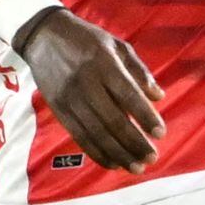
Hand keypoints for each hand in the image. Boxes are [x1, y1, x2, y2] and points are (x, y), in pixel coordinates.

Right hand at [19, 6, 165, 169]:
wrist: (44, 36)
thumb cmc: (87, 40)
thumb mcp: (117, 45)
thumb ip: (139, 70)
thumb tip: (159, 97)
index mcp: (104, 64)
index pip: (128, 95)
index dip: (145, 116)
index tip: (161, 134)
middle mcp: (87, 83)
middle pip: (113, 120)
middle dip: (134, 143)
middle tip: (152, 158)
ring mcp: (70, 99)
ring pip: (96, 133)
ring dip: (118, 154)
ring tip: (137, 167)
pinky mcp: (58, 110)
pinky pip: (79, 136)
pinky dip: (96, 153)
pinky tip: (113, 163)